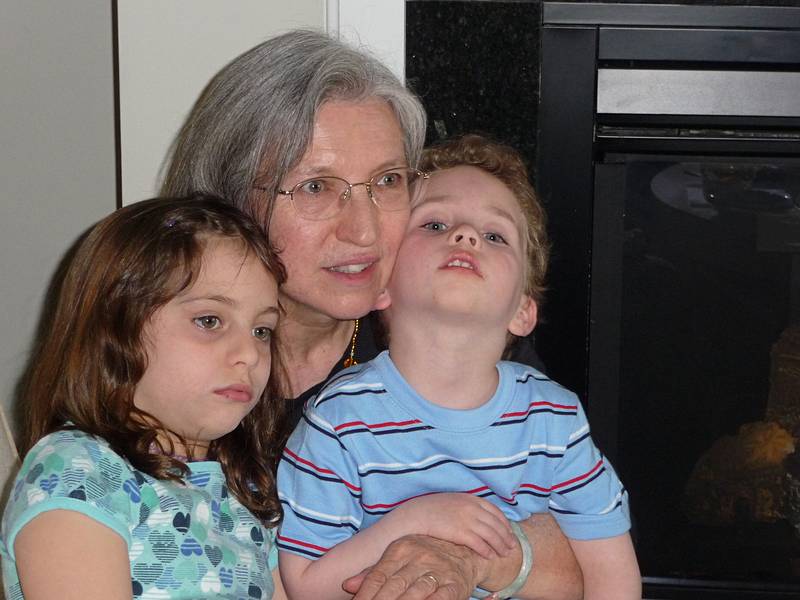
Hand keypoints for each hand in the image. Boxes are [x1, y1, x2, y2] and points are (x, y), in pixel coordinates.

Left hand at [342, 534, 482, 599]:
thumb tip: (348, 585)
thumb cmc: (425, 558)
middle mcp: (419, 557)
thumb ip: (374, 573)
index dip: (365, 594)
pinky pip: (439, 598)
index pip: (378, 576)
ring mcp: (438, 570)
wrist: (466, 552)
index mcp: (401, 549)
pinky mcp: (454, 585)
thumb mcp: (399, 558)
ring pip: (414, 593)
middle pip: (393, 586)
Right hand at [396, 493, 515, 558]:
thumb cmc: (434, 509)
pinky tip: (489, 556)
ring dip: (500, 546)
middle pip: (496, 524)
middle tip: (512, 547)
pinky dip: (486, 551)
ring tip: (504, 554)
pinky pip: (479, 543)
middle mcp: (472, 508)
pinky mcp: (460, 532)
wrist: (417, 514)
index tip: (509, 533)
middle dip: (506, 537)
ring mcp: (467, 520)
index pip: (496, 512)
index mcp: (471, 499)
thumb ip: (470, 506)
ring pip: (491, 535)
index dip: (505, 524)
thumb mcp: (455, 501)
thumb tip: (482, 517)